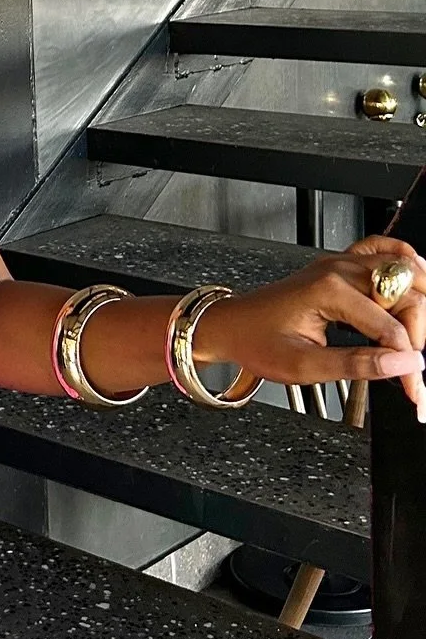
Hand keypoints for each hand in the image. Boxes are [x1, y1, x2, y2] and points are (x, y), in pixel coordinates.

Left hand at [195, 236, 425, 418]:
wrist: (231, 326)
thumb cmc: (258, 342)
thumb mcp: (304, 366)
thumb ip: (357, 365)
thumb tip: (403, 365)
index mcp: (329, 292)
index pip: (390, 329)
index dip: (406, 363)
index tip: (413, 389)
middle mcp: (338, 270)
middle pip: (405, 295)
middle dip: (416, 336)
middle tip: (411, 372)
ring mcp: (339, 263)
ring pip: (401, 270)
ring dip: (417, 303)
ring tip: (415, 338)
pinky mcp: (339, 266)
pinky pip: (380, 250)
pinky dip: (404, 261)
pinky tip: (418, 278)